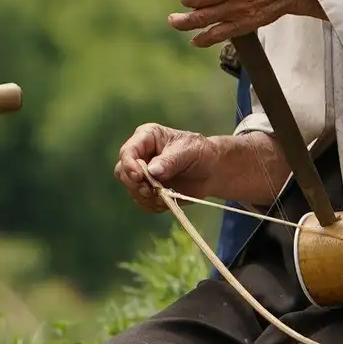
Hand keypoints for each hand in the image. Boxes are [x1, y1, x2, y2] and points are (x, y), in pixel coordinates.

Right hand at [114, 123, 289, 213]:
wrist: (219, 169)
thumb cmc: (207, 152)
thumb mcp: (193, 151)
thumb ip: (172, 160)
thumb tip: (154, 170)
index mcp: (148, 136)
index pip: (128, 151)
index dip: (131, 166)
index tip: (142, 178)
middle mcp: (143, 153)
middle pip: (123, 172)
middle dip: (138, 186)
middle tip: (157, 193)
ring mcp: (145, 173)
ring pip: (131, 190)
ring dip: (147, 199)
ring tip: (169, 197)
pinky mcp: (152, 190)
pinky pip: (143, 203)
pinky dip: (155, 207)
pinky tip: (172, 202)